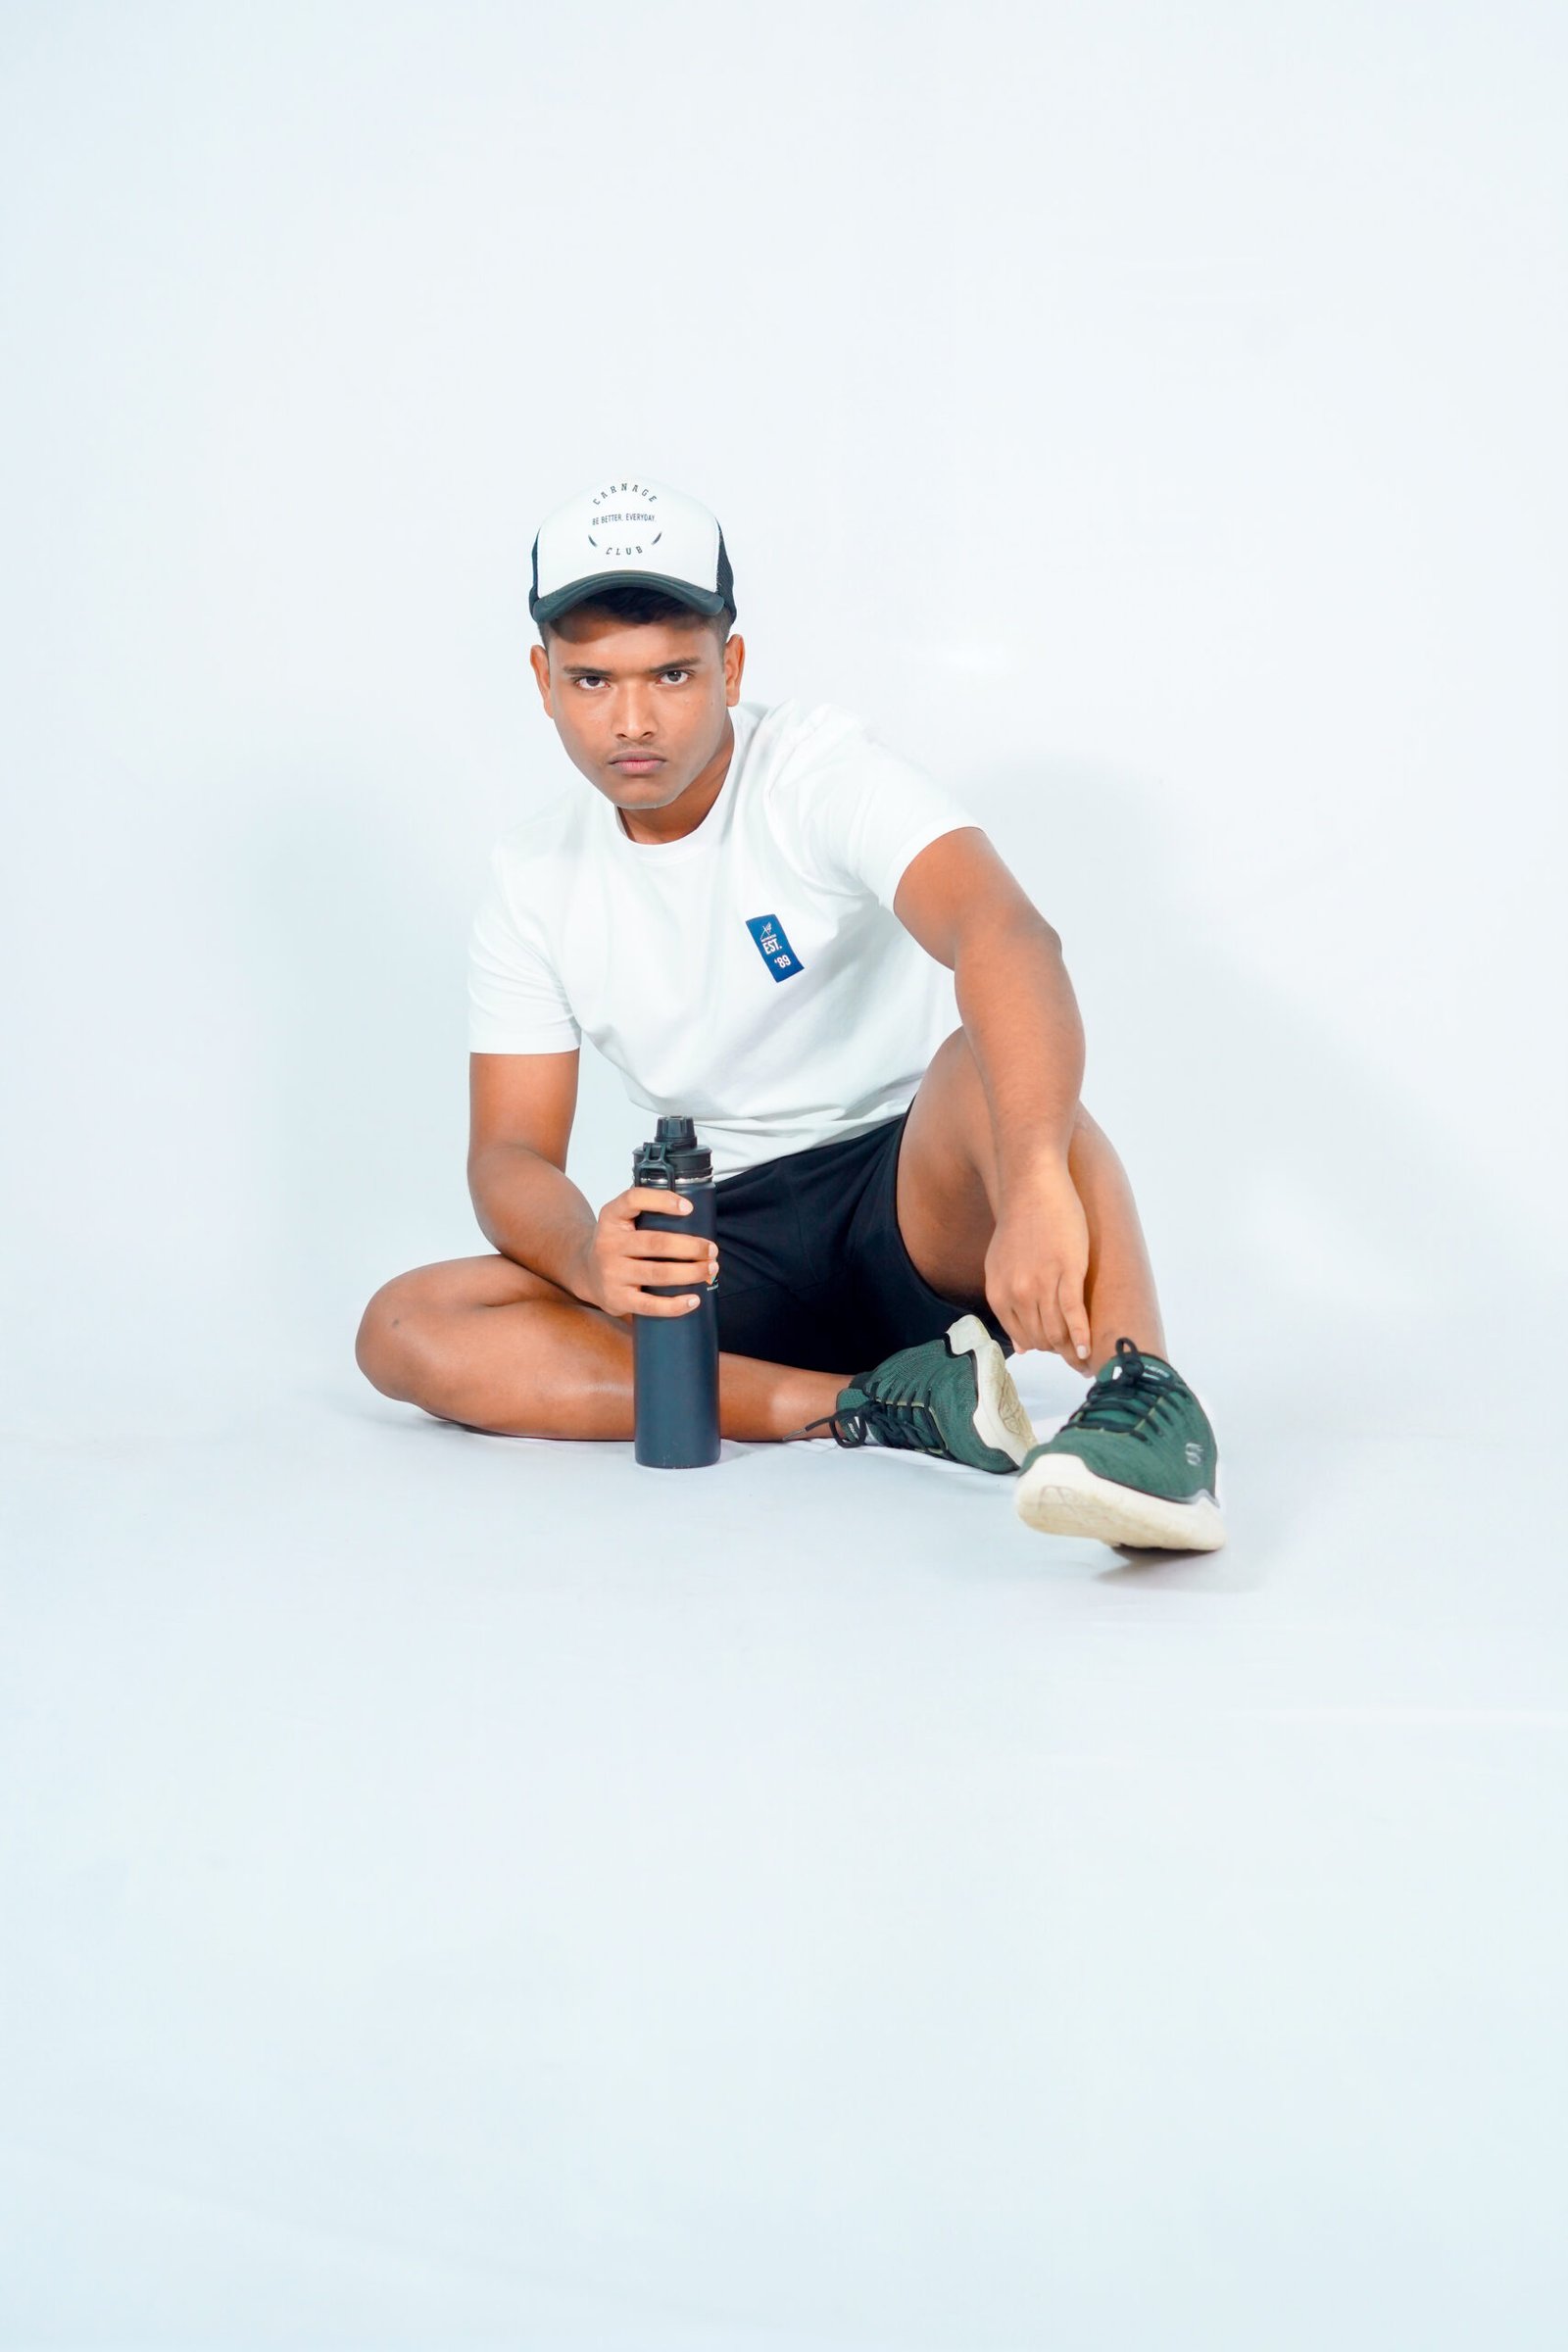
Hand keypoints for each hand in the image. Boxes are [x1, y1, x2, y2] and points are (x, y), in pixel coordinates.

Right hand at [569, 1186, 717, 1317]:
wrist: (586, 1273)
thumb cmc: (618, 1244)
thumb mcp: (622, 1220)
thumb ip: (648, 1213)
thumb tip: (698, 1218)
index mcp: (611, 1217)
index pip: (633, 1200)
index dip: (662, 1201)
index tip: (689, 1207)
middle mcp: (608, 1243)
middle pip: (656, 1243)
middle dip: (690, 1247)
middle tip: (712, 1250)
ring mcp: (612, 1273)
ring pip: (658, 1273)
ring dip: (690, 1272)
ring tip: (710, 1270)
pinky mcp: (617, 1299)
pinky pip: (650, 1305)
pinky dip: (675, 1305)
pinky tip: (694, 1299)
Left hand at [983, 1165, 1091, 1365]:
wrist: (1032, 1186)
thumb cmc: (1021, 1223)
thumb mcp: (1001, 1266)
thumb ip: (1009, 1304)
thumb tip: (1022, 1348)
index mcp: (998, 1293)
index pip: (1021, 1337)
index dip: (1041, 1349)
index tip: (1057, 1354)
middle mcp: (1017, 1293)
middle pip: (1041, 1339)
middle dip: (1058, 1353)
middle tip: (1077, 1362)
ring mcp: (1042, 1284)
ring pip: (1058, 1332)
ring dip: (1072, 1352)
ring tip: (1087, 1362)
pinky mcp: (1068, 1273)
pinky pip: (1074, 1315)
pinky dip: (1082, 1337)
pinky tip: (1089, 1349)